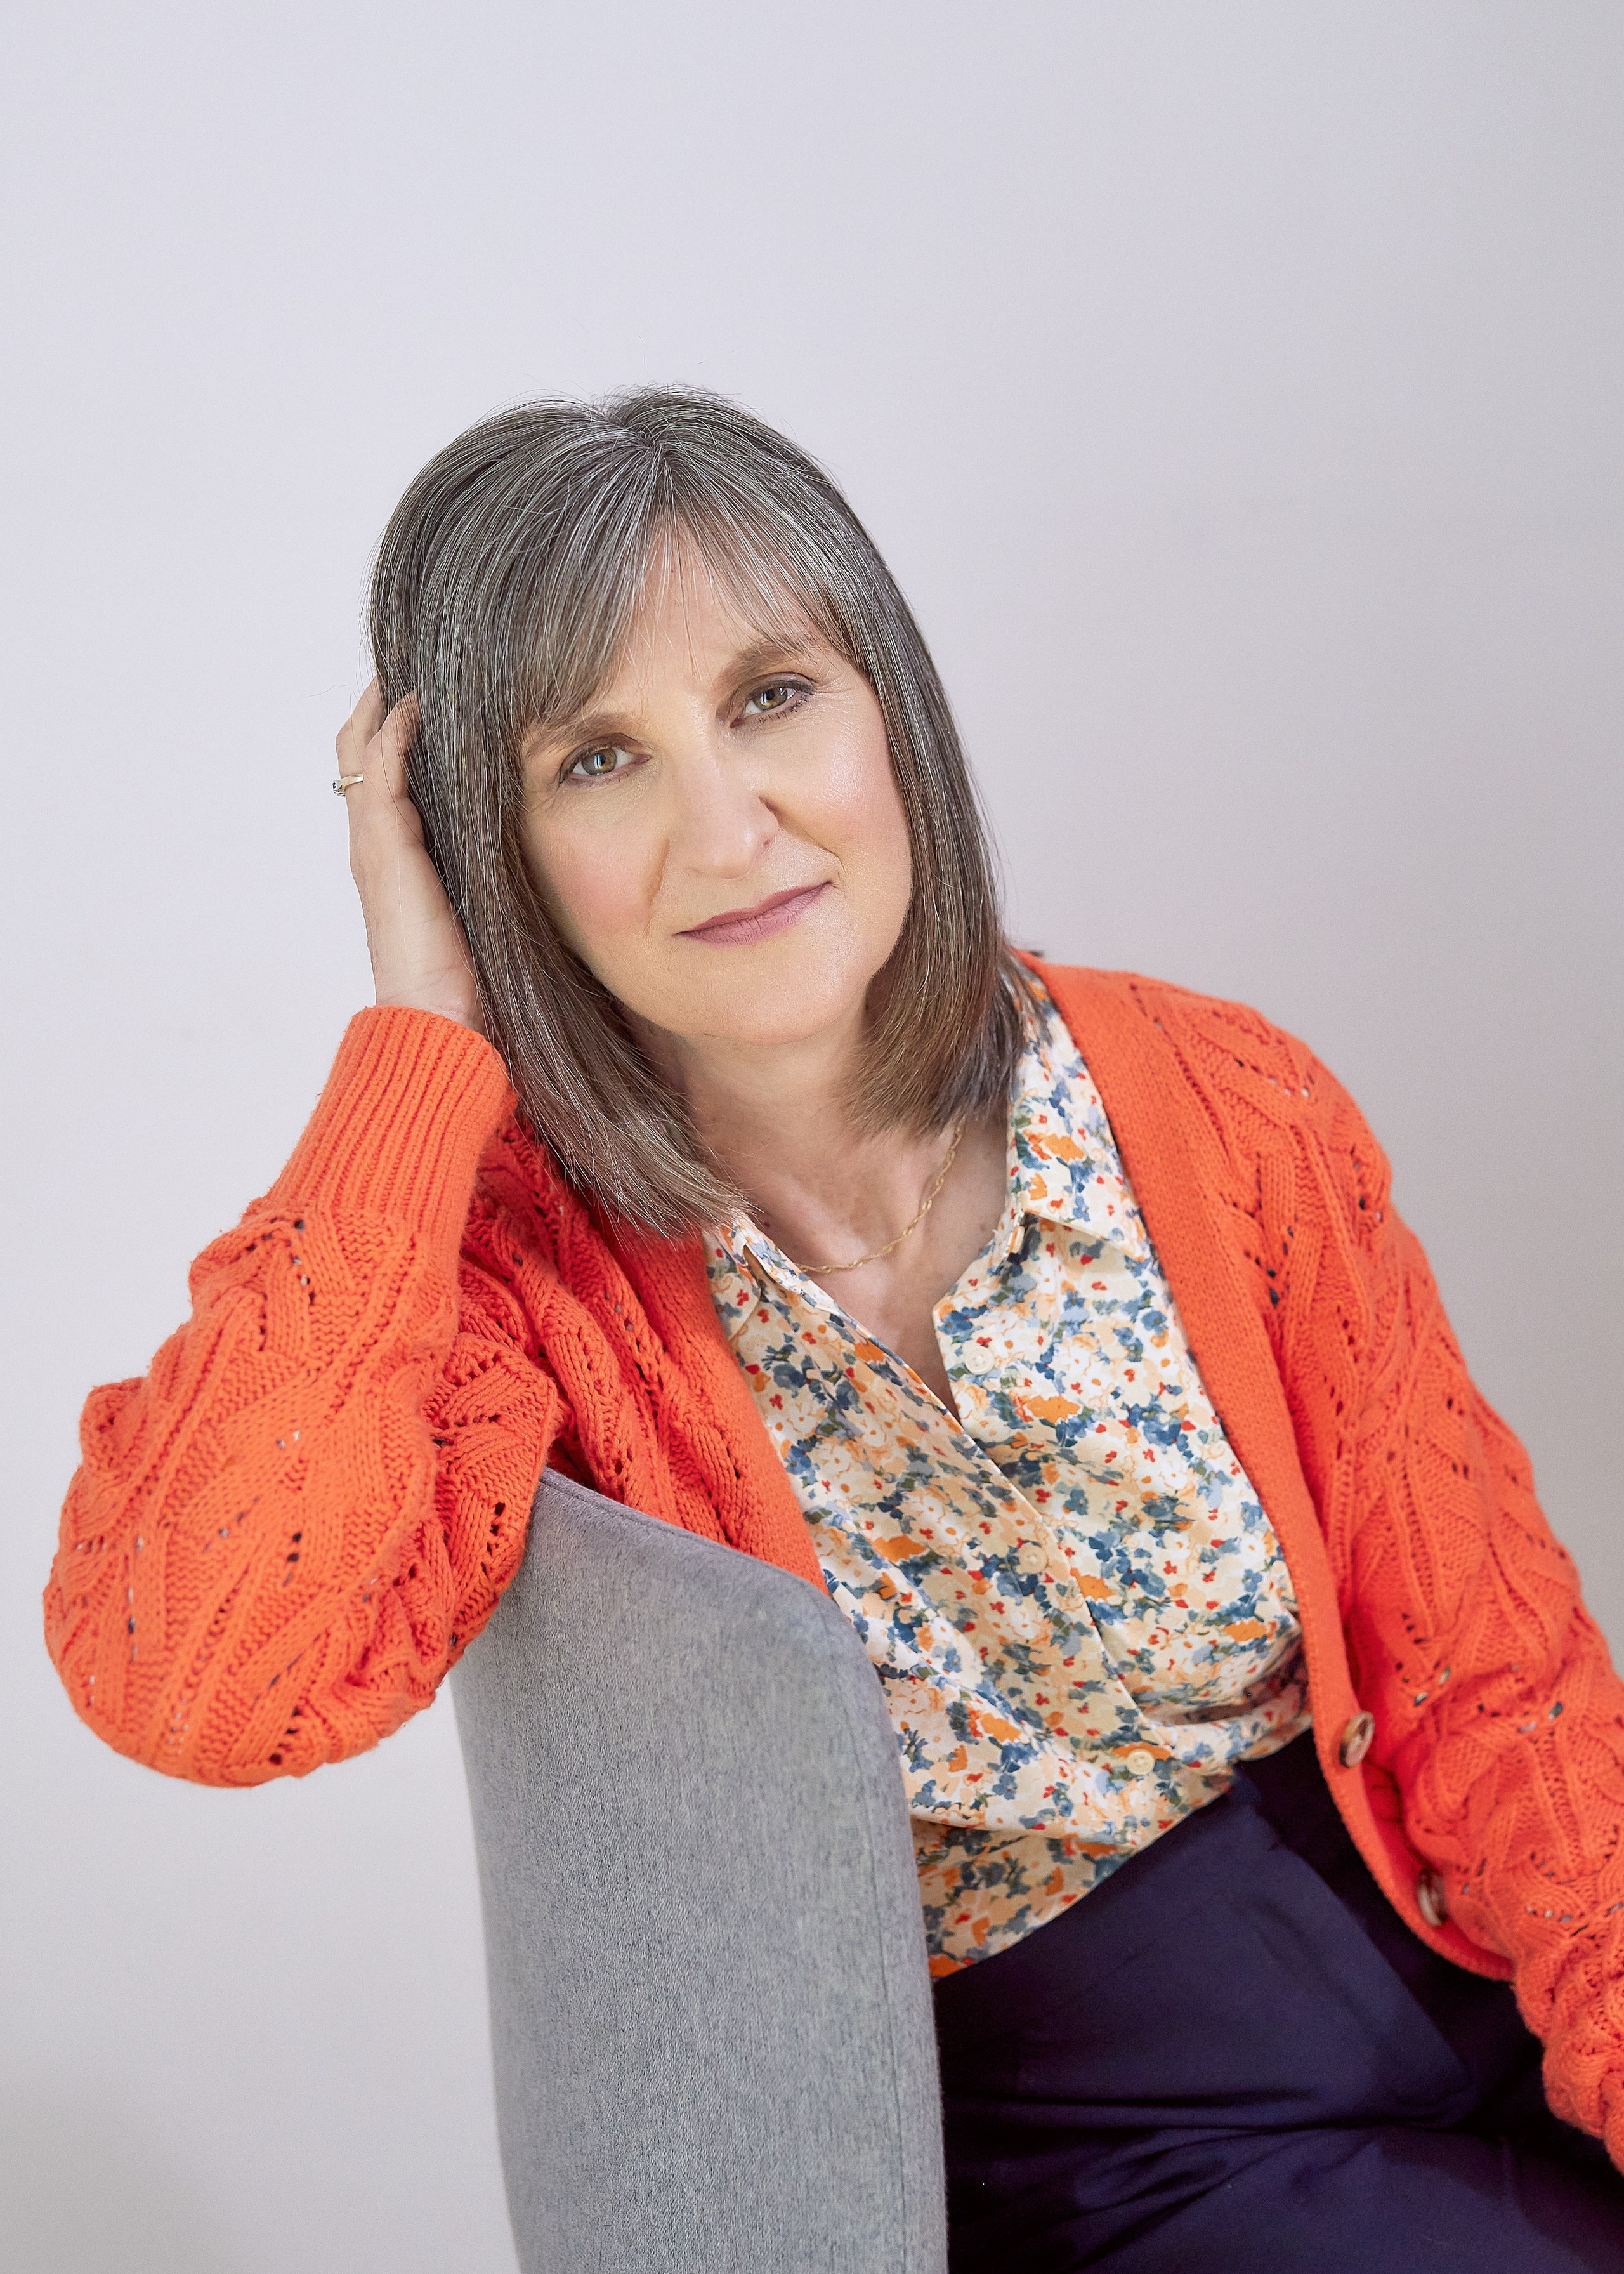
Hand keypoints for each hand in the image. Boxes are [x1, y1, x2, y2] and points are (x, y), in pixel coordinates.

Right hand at [337, 682, 485, 1034]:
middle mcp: (374, 839)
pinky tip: (417, 699)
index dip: (400, 724)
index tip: (437, 685)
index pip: (385, 767)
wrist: (443, 1018)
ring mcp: (372, 841)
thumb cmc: (473, 973)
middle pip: (360, 745)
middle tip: (417, 653)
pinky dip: (393, 729)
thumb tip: (539, 835)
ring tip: (413, 659)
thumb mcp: (486, 899)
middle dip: (383, 697)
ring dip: (384, 699)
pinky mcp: (381, 847)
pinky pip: (379, 769)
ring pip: (361, 746)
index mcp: (395, 851)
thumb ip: (495, 862)